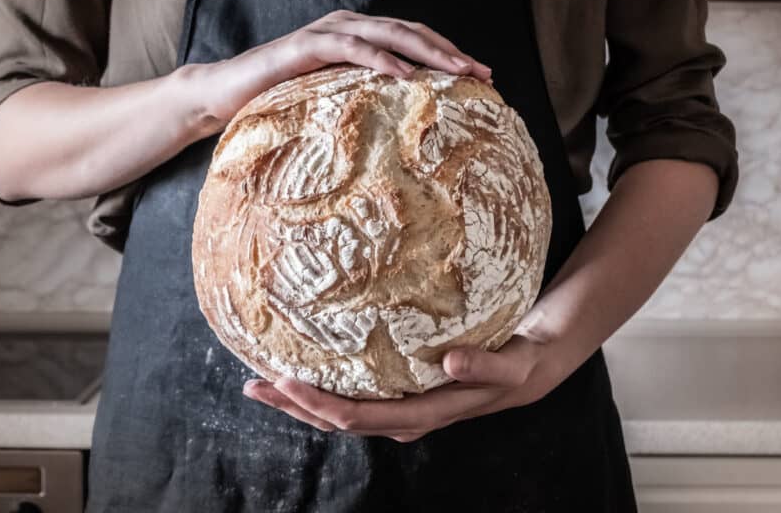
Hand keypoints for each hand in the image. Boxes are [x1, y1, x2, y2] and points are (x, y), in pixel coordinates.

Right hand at [191, 10, 491, 130]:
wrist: (227, 92)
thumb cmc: (280, 101)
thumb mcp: (333, 101)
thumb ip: (363, 101)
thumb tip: (403, 131)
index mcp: (358, 37)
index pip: (413, 40)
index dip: (449, 54)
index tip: (483, 77)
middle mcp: (347, 27)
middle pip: (410, 32)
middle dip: (449, 51)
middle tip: (483, 72)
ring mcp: (326, 32)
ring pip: (387, 33)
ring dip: (425, 51)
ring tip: (455, 69)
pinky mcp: (305, 46)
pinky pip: (349, 48)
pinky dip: (379, 58)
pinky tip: (404, 73)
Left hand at [242, 334, 569, 442]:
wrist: (526, 372)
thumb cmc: (517, 363)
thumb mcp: (512, 363)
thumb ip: (485, 364)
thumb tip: (450, 359)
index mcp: (424, 413)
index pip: (360, 417)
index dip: (321, 404)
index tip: (287, 381)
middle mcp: (404, 419)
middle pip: (337, 420)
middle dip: (295, 405)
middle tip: (253, 384)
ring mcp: (398, 411)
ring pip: (339, 414)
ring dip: (300, 402)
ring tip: (261, 384)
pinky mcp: (397, 398)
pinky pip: (351, 400)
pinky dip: (320, 391)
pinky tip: (300, 374)